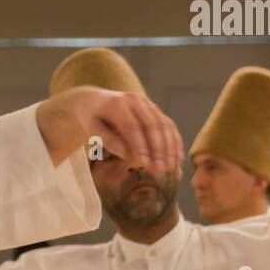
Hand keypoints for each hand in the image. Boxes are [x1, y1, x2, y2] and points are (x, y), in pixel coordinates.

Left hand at [38, 86, 182, 170]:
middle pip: (152, 125)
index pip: (132, 126)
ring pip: (164, 125)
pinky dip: (174, 141)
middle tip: (162, 169)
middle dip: (159, 149)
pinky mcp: (155, 109)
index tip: (145, 164)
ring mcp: (148, 103)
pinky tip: (177, 157)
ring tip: (171, 167)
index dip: (140, 146)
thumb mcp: (92, 128)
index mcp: (118, 103)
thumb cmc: (92, 118)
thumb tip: (128, 154)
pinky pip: (168, 125)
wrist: (95, 101)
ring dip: (170, 147)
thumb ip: (108, 140)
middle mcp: (136, 100)